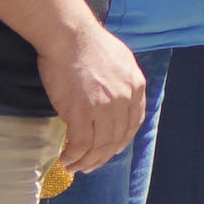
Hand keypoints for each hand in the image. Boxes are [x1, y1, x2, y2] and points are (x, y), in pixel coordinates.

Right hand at [40, 18, 146, 175]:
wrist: (69, 37)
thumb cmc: (89, 44)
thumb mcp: (121, 61)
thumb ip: (123, 82)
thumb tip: (117, 96)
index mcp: (136, 86)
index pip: (134, 122)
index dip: (122, 140)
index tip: (111, 149)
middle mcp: (124, 99)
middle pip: (117, 138)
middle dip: (104, 156)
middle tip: (91, 165)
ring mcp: (104, 107)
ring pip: (100, 145)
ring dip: (88, 161)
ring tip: (76, 167)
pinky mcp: (81, 113)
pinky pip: (81, 143)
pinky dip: (74, 156)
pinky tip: (67, 160)